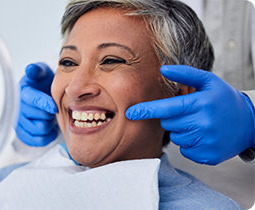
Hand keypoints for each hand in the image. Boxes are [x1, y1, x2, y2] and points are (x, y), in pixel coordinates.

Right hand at [15, 63, 57, 145]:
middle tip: (54, 108)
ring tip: (50, 116)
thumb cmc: (42, 83)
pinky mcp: (22, 134)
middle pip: (39, 117)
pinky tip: (50, 128)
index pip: (33, 100)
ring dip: (49, 124)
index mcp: (22, 92)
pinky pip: (37, 140)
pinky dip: (47, 136)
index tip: (54, 107)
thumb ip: (37, 70)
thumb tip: (31, 69)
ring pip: (40, 129)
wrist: (41, 94)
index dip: (45, 104)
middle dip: (50, 114)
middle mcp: (17, 108)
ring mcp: (18, 123)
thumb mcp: (41, 72)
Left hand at [126, 65, 254, 164]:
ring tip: (199, 123)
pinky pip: (185, 150)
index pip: (166, 108)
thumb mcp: (208, 81)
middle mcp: (202, 124)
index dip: (146, 110)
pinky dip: (190, 143)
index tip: (130, 113)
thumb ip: (185, 74)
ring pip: (176, 138)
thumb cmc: (225, 99)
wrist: (250, 123)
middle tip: (190, 112)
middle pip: (168, 124)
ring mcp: (206, 142)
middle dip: (173, 118)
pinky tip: (203, 135)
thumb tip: (162, 69)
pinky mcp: (208, 156)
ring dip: (182, 130)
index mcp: (200, 104)